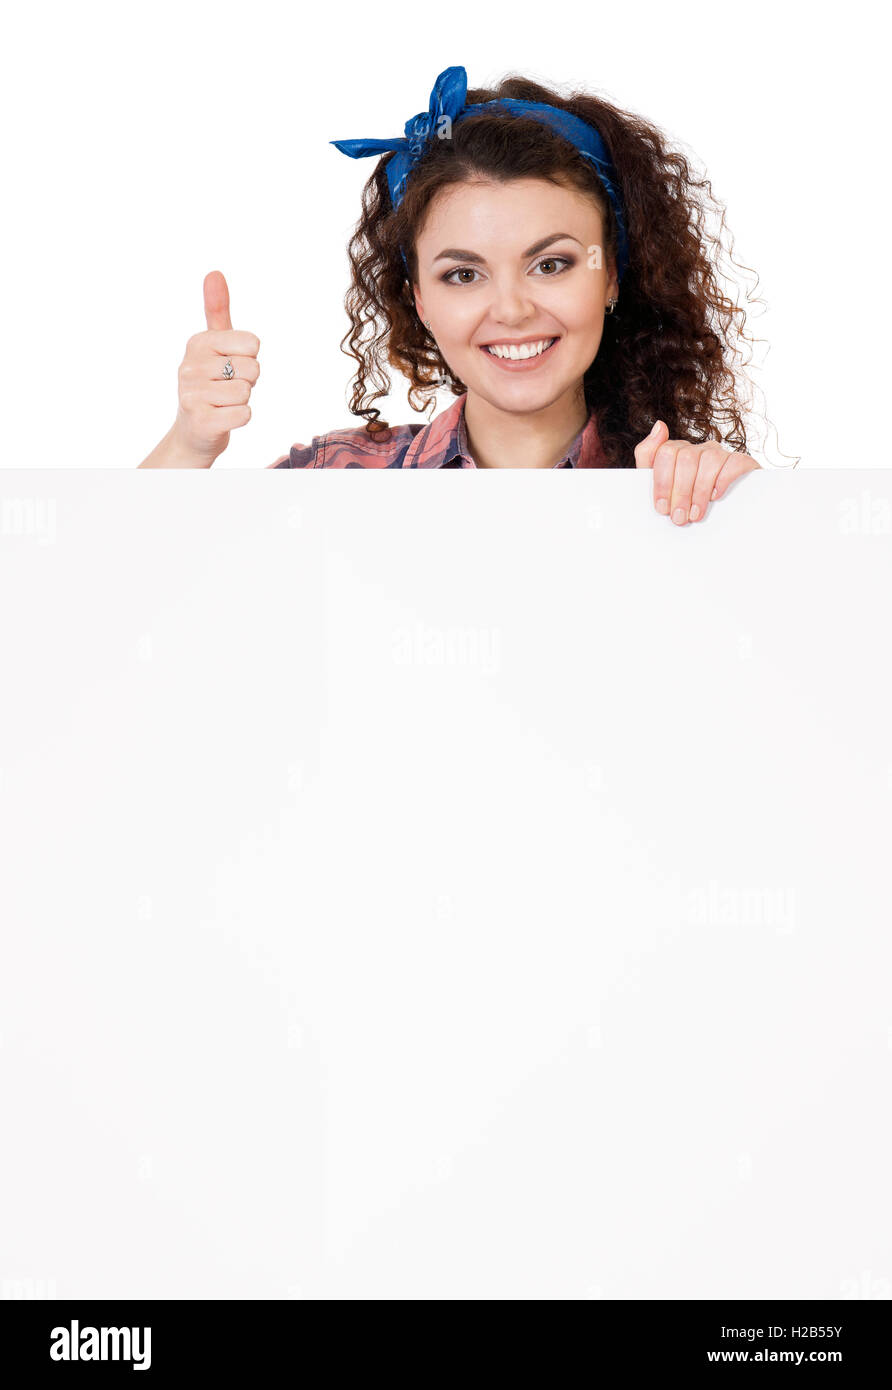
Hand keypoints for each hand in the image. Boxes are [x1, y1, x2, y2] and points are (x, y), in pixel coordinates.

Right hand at [171, 271, 260, 466]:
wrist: (194, 432)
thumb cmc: (211, 385)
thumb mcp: (214, 346)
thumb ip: (217, 311)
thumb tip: (214, 273)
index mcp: (198, 342)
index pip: (252, 344)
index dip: (250, 359)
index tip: (231, 367)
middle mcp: (189, 365)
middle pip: (252, 369)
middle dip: (248, 382)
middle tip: (227, 389)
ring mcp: (192, 394)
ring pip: (247, 392)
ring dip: (242, 402)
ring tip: (223, 404)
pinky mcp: (201, 420)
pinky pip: (244, 414)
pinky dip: (240, 418)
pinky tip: (222, 418)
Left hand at [635, 420, 760, 523]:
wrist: (726, 516)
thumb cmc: (687, 500)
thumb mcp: (661, 483)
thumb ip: (648, 455)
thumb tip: (659, 425)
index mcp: (678, 451)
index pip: (665, 452)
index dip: (662, 482)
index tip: (662, 507)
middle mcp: (698, 449)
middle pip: (686, 458)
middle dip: (680, 491)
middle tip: (679, 517)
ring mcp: (720, 453)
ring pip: (709, 460)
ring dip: (699, 491)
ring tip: (695, 514)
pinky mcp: (741, 461)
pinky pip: (733, 462)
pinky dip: (723, 480)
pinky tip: (715, 496)